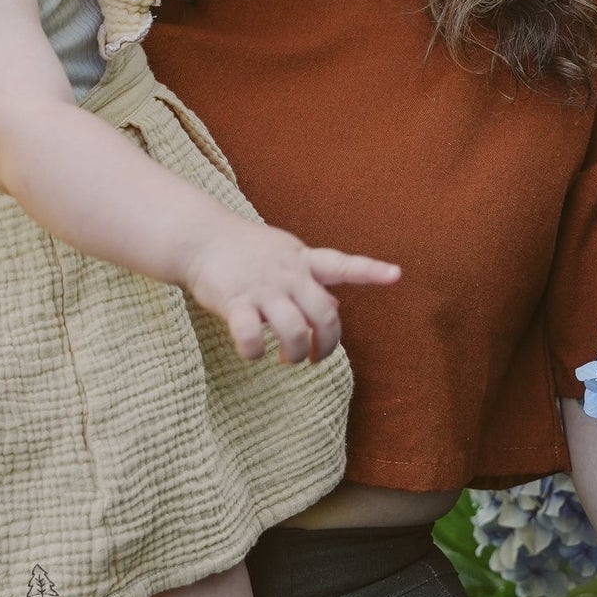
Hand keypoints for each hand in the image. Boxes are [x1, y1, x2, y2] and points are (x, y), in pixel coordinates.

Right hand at [184, 220, 399, 362]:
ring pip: (293, 331)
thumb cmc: (245, 250)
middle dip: (326, 344)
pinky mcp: (235, 302)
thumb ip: (312, 281)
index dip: (370, 271)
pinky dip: (255, 352)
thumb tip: (337, 307)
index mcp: (302, 261)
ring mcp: (262, 288)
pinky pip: (251, 337)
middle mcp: (288, 275)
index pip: (342, 265)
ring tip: (286, 359)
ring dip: (294, 353)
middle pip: (324, 314)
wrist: (200, 238)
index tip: (396, 274)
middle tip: (315, 358)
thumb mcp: (286, 257)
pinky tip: (253, 353)